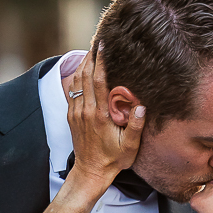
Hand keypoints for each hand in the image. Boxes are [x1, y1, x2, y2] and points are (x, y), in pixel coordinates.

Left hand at [66, 48, 145, 188]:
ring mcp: (76, 112)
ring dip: (83, 64)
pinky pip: (72, 90)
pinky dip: (77, 76)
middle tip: (97, 40)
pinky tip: (83, 69)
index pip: (98, 81)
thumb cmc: (113, 159)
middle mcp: (85, 111)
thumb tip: (141, 106)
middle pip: (85, 75)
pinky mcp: (71, 115)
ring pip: (76, 81)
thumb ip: (135, 126)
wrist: (91, 171)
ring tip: (91, 50)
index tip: (104, 46)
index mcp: (99, 115)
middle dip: (90, 56)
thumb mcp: (130, 146)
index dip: (100, 61)